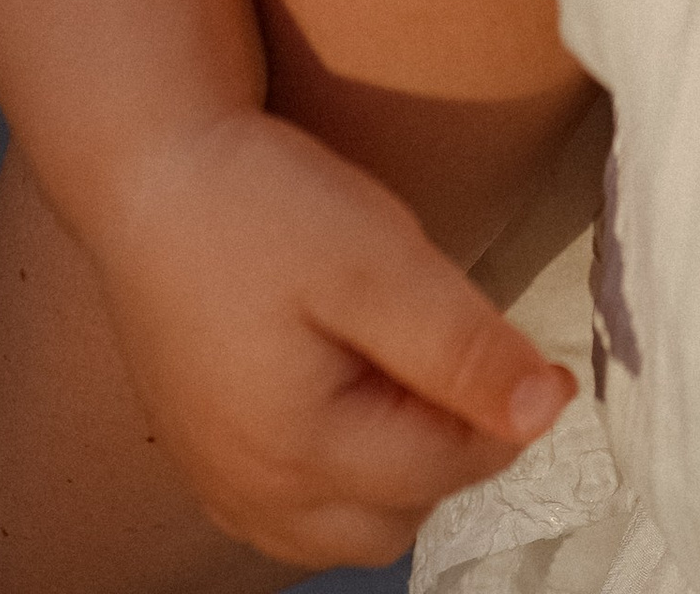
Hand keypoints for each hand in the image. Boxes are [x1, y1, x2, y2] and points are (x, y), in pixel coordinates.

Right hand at [80, 105, 571, 569]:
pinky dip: (339, 481)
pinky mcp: (203, 458)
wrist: (150, 171)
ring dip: (396, 474)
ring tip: (403, 371)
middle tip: (459, 356)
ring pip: (345, 528)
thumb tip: (543, 411)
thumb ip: (464, 348)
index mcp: (300, 450)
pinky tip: (348, 400)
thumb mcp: (380, 261)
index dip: (511, 416)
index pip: (446, 469)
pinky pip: (291, 512)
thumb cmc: (262, 207)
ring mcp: (220, 482)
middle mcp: (254, 491)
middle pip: (398, 516)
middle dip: (450, 453)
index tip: (549, 366)